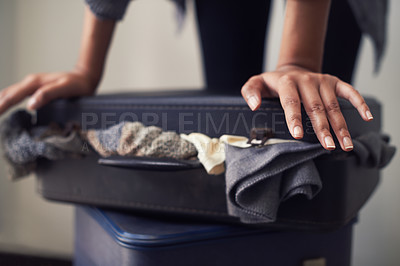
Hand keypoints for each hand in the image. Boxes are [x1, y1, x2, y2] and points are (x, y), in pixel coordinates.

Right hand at [0, 70, 97, 115]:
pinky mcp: (35, 89)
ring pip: (9, 93)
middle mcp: (30, 82)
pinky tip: (4, 107)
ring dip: (0, 102)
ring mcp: (32, 85)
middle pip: (6, 94)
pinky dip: (7, 101)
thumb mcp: (65, 89)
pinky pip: (16, 94)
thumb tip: (30, 105)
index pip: (12, 96)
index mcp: (34, 83)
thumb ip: (48, 95)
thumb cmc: (78, 84)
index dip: (1, 107)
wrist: (85, 77)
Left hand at [241, 65, 373, 150]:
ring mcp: (322, 81)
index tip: (299, 135)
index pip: (291, 102)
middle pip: (315, 107)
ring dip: (340, 125)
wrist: (291, 69)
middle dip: (322, 128)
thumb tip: (254, 105)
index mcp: (287, 82)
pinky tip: (366, 117)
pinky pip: (350, 91)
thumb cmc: (272, 83)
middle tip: (328, 146)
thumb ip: (250, 92)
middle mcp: (306, 80)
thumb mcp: (256, 83)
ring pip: (333, 105)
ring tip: (345, 144)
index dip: (294, 118)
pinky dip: (360, 103)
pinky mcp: (334, 82)